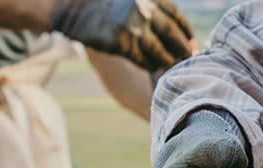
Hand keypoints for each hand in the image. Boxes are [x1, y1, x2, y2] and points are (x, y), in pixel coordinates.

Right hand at [52, 0, 195, 71]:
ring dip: (169, 59)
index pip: (174, 14)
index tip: (191, 38)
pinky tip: (154, 67)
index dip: (185, 28)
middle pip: (171, 33)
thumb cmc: (100, 1)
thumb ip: (148, 4)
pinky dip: (150, 64)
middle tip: (190, 56)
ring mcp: (132, 27)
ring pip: (159, 49)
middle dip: (183, 46)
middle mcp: (143, 10)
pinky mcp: (120, 43)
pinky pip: (141, 58)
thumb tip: (171, 28)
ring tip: (174, 65)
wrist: (71, 6)